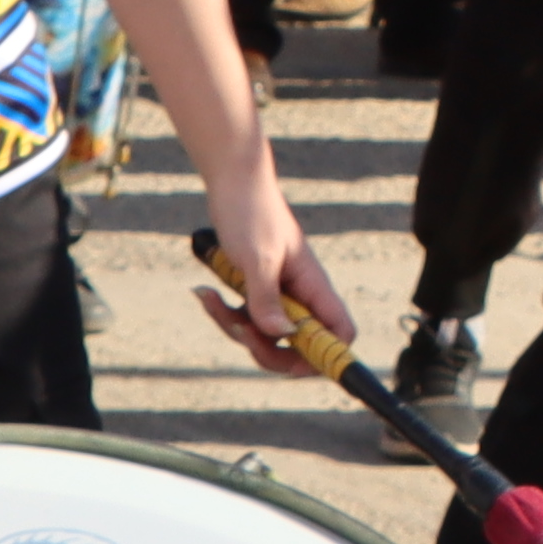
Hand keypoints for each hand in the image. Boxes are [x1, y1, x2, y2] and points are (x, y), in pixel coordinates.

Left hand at [188, 205, 359, 373]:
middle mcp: (301, 296)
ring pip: (264, 335)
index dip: (326, 356)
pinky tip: (203, 293)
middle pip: (298, 347)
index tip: (294, 360)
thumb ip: (266, 298)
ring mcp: (278, 295)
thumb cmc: (251, 213)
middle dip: (265, 349)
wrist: (233, 183)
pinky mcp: (255, 291)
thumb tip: (279, 334)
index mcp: (314, 287)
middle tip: (239, 329)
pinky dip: (223, 313)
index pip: (339, 334)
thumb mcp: (257, 257)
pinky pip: (245, 318)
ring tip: (209, 299)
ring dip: (234, 327)